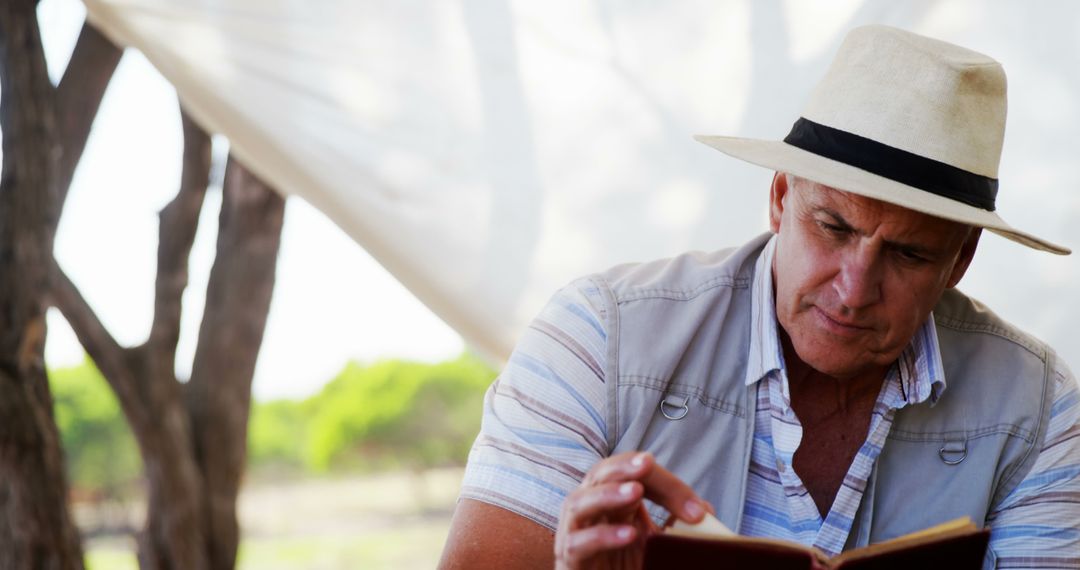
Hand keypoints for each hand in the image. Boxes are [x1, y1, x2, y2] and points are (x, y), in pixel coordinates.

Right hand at [554, 451, 710, 569]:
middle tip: (647, 464)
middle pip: (600, 474)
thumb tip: (703, 510)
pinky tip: (628, 534)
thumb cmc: (631, 566)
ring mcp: (575, 532)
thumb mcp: (659, 543)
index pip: (633, 475)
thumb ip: (677, 526)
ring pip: (578, 502)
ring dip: (607, 494)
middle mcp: (591, 509)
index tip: (696, 508)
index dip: (664, 483)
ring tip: (635, 492)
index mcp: (613, 499)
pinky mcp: (569, 559)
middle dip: (624, 467)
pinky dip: (602, 535)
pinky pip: (577, 543)